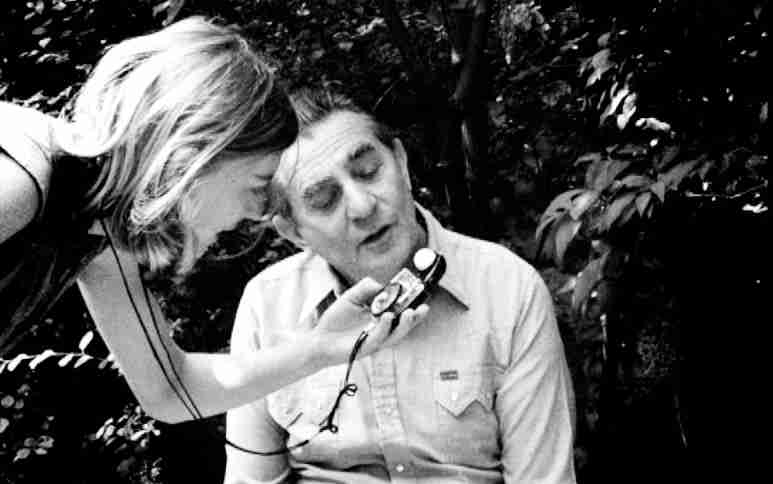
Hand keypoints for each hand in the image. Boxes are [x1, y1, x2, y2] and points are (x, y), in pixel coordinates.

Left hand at [308, 277, 429, 366]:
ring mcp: (375, 340)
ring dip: (404, 324)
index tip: (420, 294)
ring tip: (410, 313)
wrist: (319, 338)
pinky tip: (387, 317)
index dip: (412, 304)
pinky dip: (384, 328)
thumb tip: (381, 285)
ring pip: (395, 335)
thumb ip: (366, 288)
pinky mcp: (366, 348)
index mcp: (381, 318)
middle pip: (404, 326)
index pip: (401, 312)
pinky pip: (379, 338)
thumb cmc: (336, 319)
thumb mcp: (351, 297)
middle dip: (415, 318)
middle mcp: (382, 330)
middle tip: (423, 307)